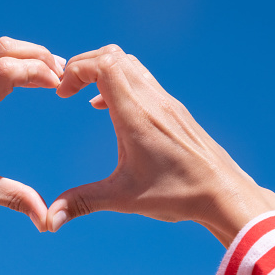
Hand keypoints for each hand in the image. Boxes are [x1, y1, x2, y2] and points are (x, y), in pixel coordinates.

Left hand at [0, 37, 64, 230]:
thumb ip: (15, 198)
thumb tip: (47, 221)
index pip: (8, 69)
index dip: (39, 70)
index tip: (58, 86)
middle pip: (4, 48)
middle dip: (38, 54)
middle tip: (61, 73)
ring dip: (23, 55)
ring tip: (47, 73)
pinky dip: (7, 61)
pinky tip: (20, 79)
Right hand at [47, 45, 274, 245]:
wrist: (223, 193)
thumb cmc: (177, 194)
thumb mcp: (123, 197)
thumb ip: (82, 202)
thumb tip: (51, 220)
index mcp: (136, 115)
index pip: (104, 64)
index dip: (76, 70)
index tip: (62, 95)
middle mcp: (151, 99)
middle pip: (112, 55)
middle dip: (83, 65)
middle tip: (67, 89)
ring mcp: (165, 100)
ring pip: (129, 62)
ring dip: (101, 69)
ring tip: (83, 92)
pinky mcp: (172, 107)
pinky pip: (141, 78)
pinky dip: (117, 80)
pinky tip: (107, 107)